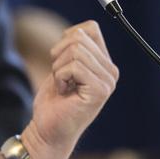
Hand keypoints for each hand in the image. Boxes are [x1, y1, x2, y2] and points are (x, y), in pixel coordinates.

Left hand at [20, 21, 117, 158]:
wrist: (48, 131)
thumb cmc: (54, 101)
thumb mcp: (63, 65)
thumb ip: (74, 47)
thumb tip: (76, 32)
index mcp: (105, 62)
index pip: (89, 28)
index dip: (66, 40)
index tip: (64, 64)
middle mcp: (111, 71)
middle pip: (79, 37)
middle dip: (59, 55)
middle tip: (61, 78)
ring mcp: (108, 81)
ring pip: (75, 50)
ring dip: (58, 68)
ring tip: (63, 86)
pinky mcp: (100, 90)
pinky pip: (73, 66)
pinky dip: (59, 77)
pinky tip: (64, 92)